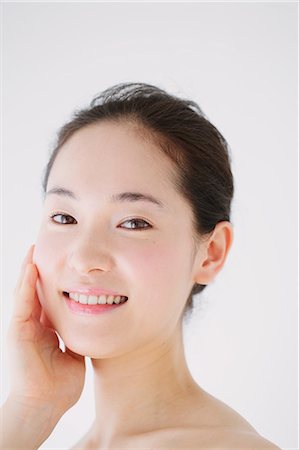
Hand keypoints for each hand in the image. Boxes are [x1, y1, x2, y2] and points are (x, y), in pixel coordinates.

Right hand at [6, 244, 85, 419]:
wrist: (45, 406)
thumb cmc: (60, 385)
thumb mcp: (73, 355)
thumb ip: (77, 338)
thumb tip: (91, 326)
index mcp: (45, 330)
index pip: (48, 299)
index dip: (54, 281)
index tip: (63, 264)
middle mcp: (32, 325)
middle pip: (35, 291)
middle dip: (40, 270)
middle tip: (46, 248)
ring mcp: (23, 326)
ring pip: (25, 291)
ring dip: (30, 269)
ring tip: (35, 249)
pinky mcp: (17, 330)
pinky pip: (22, 302)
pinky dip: (26, 283)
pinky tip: (32, 266)